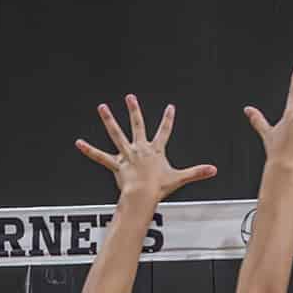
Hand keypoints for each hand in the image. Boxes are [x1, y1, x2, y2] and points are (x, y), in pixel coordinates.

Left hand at [75, 94, 216, 201]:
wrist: (143, 194)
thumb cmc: (160, 187)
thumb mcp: (180, 178)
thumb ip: (197, 173)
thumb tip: (213, 170)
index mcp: (155, 151)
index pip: (164, 131)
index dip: (168, 119)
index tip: (170, 107)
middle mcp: (140, 148)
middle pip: (137, 125)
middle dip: (134, 110)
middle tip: (130, 97)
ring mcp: (127, 155)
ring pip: (117, 134)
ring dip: (109, 121)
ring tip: (103, 108)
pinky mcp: (116, 164)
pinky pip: (101, 156)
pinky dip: (89, 150)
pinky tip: (79, 143)